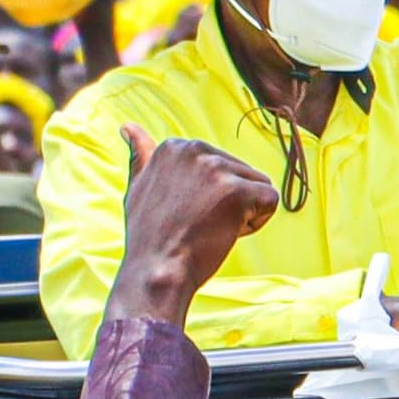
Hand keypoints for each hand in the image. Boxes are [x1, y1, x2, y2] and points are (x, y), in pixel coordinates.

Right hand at [105, 127, 282, 330]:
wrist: (156, 272)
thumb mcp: (138, 187)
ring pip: (257, 186)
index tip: (185, 213)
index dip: (209, 196)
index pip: (219, 166)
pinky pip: (270, 201)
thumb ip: (141, 156)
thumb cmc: (150, 237)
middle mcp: (194, 149)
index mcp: (174, 146)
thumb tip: (128, 127)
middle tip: (198, 224)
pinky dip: (256, 222)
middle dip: (228, 203)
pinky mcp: (237, 190)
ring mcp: (216, 168)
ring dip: (242, 212)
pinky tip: (226, 233)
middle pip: (240, 174)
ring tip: (210, 228)